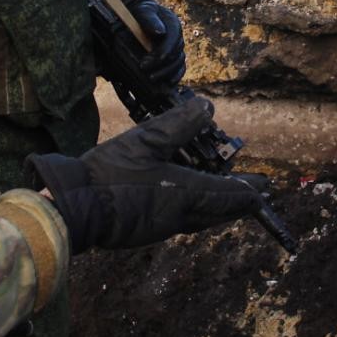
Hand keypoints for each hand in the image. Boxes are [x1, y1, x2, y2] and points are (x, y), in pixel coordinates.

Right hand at [27, 97, 269, 252]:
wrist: (73, 209)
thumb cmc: (109, 174)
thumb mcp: (146, 140)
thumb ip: (179, 124)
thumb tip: (207, 108)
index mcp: (186, 195)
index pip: (228, 195)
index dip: (247, 191)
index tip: (263, 190)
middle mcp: (180, 216)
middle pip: (218, 211)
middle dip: (237, 202)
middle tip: (253, 196)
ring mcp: (162, 226)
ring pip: (201, 218)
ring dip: (216, 207)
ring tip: (224, 197)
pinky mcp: (145, 229)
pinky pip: (182, 220)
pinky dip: (195, 210)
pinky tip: (186, 202)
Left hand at [123, 0, 185, 87]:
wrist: (137, 14)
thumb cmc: (139, 10)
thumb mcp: (143, 10)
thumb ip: (150, 19)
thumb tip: (159, 32)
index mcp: (173, 23)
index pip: (173, 38)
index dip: (165, 49)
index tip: (154, 59)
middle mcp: (177, 37)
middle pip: (176, 53)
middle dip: (161, 63)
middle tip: (144, 68)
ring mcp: (175, 48)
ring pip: (178, 63)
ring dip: (166, 72)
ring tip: (151, 78)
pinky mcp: (172, 57)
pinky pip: (179, 69)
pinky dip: (175, 76)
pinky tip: (168, 83)